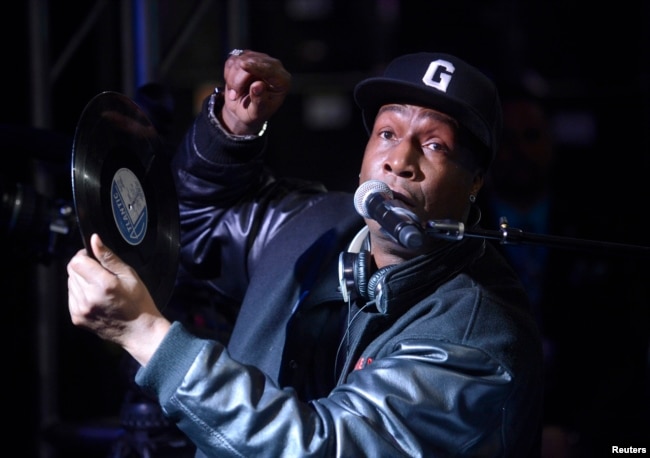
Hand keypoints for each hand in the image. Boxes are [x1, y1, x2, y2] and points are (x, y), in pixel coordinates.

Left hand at [67, 233, 170, 365]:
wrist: (139, 331)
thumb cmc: (139, 302)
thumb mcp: (129, 275)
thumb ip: (109, 257)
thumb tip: (94, 239)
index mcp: (103, 284)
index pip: (77, 261)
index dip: (85, 255)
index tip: (94, 257)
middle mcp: (88, 298)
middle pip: (72, 271)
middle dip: (83, 267)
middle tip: (100, 273)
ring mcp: (81, 310)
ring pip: (70, 283)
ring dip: (81, 280)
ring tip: (100, 287)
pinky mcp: (77, 318)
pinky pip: (71, 297)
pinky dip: (80, 293)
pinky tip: (96, 297)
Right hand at [220, 49, 290, 134]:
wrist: (244, 110)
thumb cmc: (255, 113)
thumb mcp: (257, 113)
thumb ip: (259, 100)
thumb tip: (257, 85)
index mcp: (282, 81)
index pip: (270, 69)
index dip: (256, 66)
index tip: (243, 65)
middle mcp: (273, 67)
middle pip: (252, 62)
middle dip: (239, 79)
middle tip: (234, 96)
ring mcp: (259, 60)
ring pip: (239, 60)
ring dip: (232, 79)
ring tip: (235, 94)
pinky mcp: (246, 58)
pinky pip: (232, 61)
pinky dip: (228, 74)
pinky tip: (233, 85)